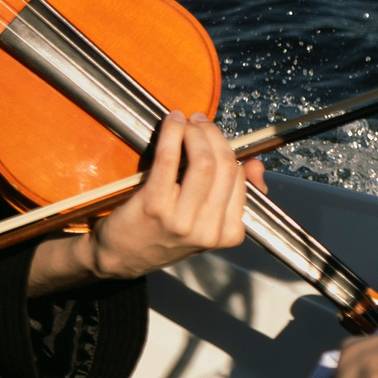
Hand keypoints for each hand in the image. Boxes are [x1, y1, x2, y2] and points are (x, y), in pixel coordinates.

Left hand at [80, 113, 259, 280]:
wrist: (122, 255)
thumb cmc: (164, 234)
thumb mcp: (206, 223)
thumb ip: (234, 196)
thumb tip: (255, 165)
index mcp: (227, 235)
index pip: (239, 180)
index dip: (228, 150)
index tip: (214, 135)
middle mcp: (208, 231)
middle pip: (224, 168)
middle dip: (214, 136)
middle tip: (200, 122)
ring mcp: (181, 221)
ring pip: (203, 163)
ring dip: (195, 133)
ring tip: (186, 122)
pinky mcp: (154, 206)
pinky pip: (169, 160)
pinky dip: (172, 135)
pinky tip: (172, 123)